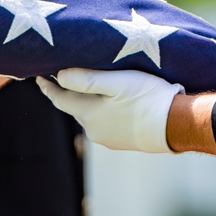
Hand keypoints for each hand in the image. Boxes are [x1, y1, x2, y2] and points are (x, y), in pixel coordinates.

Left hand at [36, 68, 183, 152]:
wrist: (177, 125)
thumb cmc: (147, 99)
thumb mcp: (116, 82)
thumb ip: (85, 79)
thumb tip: (59, 76)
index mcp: (88, 114)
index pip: (59, 99)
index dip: (48, 86)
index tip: (38, 75)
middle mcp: (93, 131)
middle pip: (75, 107)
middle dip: (71, 92)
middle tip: (70, 73)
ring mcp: (108, 139)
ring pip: (92, 115)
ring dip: (91, 102)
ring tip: (98, 86)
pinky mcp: (123, 142)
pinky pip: (106, 123)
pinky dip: (105, 111)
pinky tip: (116, 102)